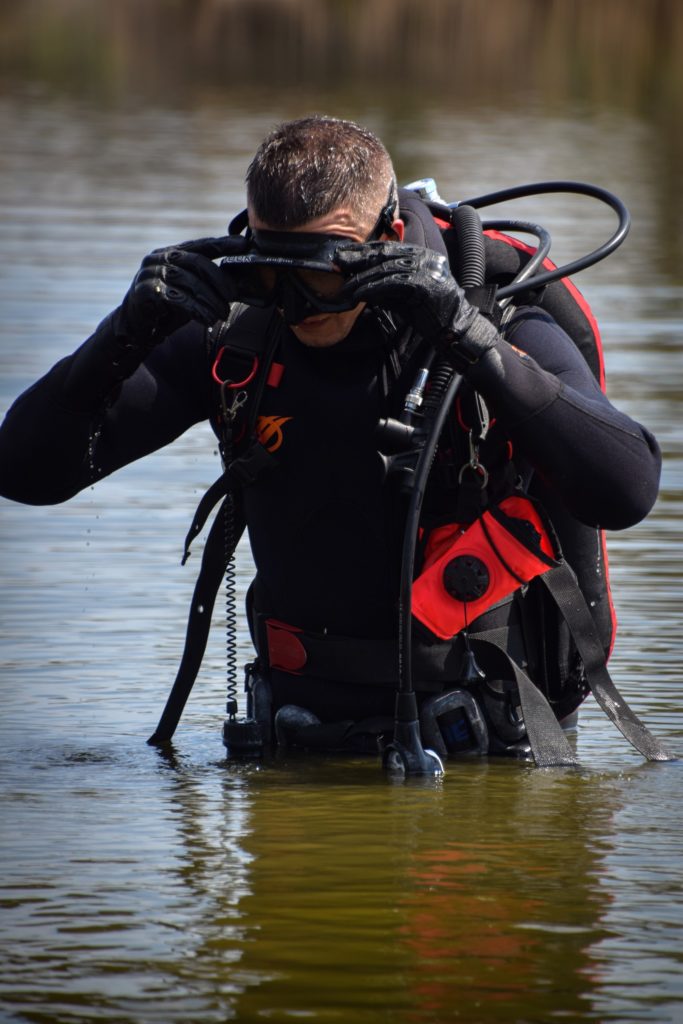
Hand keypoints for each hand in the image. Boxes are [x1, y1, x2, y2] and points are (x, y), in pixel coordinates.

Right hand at [117, 235, 249, 341]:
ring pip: (187, 280)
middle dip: (218, 279)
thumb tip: (247, 288)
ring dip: (209, 298)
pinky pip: (175, 297)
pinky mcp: (144, 290)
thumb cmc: (168, 309)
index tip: (242, 245)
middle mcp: (159, 258)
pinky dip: (195, 309)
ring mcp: (150, 273)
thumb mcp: (191, 294)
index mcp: (172, 253)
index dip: (222, 244)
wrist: (137, 329)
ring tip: (222, 314)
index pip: (200, 245)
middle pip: (196, 261)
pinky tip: (208, 319)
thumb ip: (212, 287)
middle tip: (233, 295)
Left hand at [335, 241, 497, 366]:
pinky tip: (359, 295)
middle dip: (358, 258)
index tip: (344, 255)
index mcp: (421, 255)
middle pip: (384, 254)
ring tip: (345, 287)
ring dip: (361, 279)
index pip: (387, 248)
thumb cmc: (430, 314)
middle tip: (337, 262)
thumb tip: (361, 284)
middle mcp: (424, 257)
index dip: (364, 250)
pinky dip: (372, 289)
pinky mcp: (423, 283)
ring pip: (385, 269)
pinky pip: (391, 283)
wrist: (454, 328)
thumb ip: (386, 287)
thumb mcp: (404, 295)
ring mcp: (425, 268)